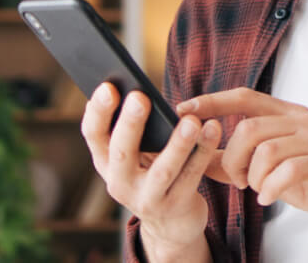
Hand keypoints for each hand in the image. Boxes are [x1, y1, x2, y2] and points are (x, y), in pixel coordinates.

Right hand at [80, 82, 221, 257]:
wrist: (171, 222)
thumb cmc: (153, 170)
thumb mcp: (135, 154)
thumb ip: (133, 128)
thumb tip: (136, 85)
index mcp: (106, 162)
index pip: (94, 135)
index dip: (98, 112)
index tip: (108, 87)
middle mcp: (119, 183)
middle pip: (122, 152)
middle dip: (130, 124)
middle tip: (141, 97)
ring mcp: (147, 199)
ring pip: (163, 170)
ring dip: (177, 144)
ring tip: (191, 120)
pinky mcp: (175, 206)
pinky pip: (192, 176)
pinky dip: (203, 152)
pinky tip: (213, 129)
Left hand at [177, 87, 307, 233]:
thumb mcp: (278, 169)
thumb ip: (242, 161)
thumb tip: (199, 157)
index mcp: (290, 115)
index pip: (245, 97)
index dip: (212, 101)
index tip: (182, 109)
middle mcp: (304, 120)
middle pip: (249, 126)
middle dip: (232, 158)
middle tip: (236, 181)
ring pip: (266, 148)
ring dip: (252, 176)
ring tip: (258, 189)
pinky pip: (289, 170)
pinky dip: (271, 188)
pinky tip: (270, 198)